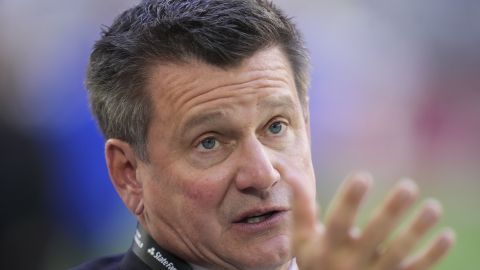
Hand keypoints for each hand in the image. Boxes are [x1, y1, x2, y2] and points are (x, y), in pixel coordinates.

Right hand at [287, 172, 454, 269]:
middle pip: (374, 235)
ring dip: (417, 230)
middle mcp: (351, 262)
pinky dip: (433, 255)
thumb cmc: (315, 263)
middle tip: (408, 186)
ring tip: (433, 207)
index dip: (350, 199)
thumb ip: (300, 207)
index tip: (363, 176)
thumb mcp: (302, 239)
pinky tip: (446, 235)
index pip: (338, 221)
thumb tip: (292, 174)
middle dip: (391, 210)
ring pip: (399, 252)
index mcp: (327, 248)